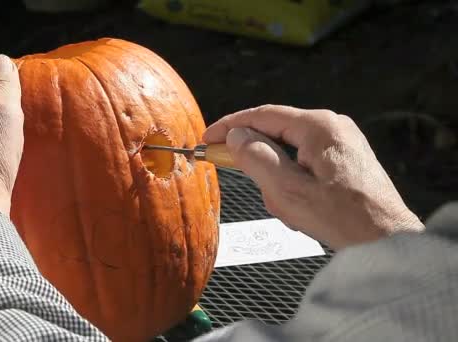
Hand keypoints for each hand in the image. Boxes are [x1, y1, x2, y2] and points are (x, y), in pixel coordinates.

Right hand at [204, 105, 423, 249]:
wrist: (386, 238)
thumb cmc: (343, 218)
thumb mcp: (288, 190)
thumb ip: (257, 158)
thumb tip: (236, 136)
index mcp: (318, 127)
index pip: (262, 116)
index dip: (230, 126)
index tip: (208, 139)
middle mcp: (332, 126)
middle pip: (276, 133)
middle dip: (258, 160)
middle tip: (242, 179)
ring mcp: (341, 142)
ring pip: (289, 151)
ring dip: (278, 177)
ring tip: (287, 207)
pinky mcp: (345, 158)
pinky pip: (305, 162)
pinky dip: (293, 181)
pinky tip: (299, 206)